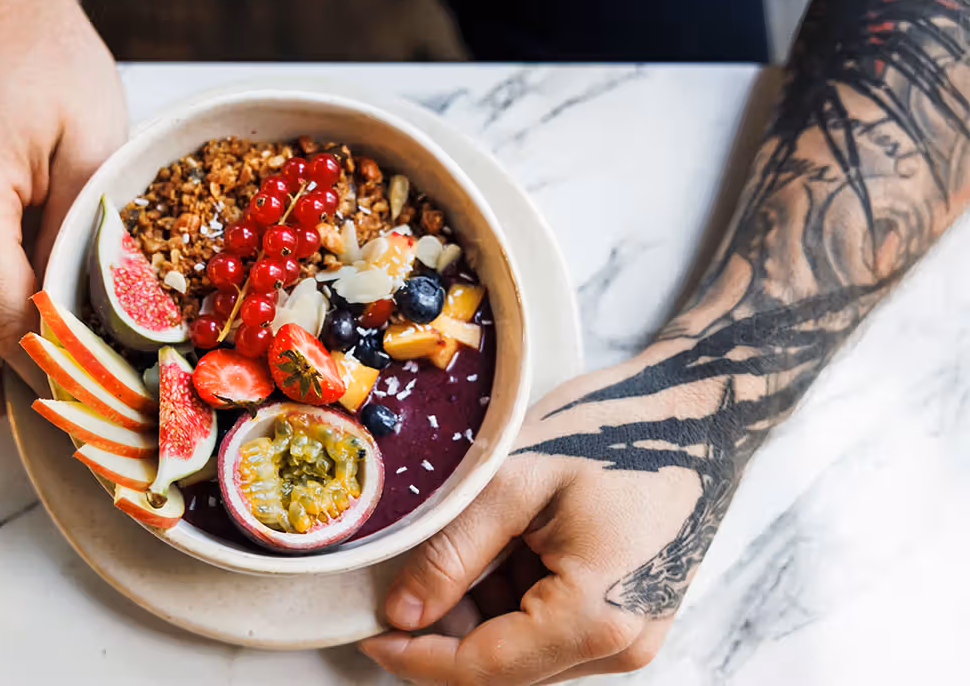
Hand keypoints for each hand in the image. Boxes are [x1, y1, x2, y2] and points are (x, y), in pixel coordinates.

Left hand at [362, 346, 726, 683]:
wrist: (700, 409)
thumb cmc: (617, 431)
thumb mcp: (515, 482)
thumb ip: (452, 555)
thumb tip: (401, 615)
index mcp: (595, 618)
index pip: (482, 670)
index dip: (415, 658)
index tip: (368, 631)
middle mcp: (621, 644)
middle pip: (502, 667)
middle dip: (443, 629)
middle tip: (406, 571)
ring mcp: (631, 633)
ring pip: (523, 650)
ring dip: (478, 609)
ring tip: (476, 532)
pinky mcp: (631, 614)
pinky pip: (551, 627)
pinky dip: (512, 595)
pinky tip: (510, 539)